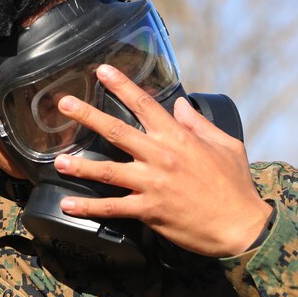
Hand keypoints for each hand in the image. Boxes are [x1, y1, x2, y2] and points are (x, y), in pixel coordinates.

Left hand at [53, 64, 273, 257]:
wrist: (240, 225)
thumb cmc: (235, 184)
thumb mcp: (225, 144)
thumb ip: (198, 123)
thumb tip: (179, 104)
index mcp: (178, 137)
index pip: (144, 104)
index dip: (121, 85)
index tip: (102, 71)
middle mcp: (160, 156)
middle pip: (116, 131)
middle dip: (87, 115)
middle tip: (64, 105)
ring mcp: (152, 184)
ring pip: (107, 170)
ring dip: (79, 165)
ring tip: (57, 161)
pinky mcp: (149, 210)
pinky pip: (112, 207)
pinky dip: (88, 208)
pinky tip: (68, 206)